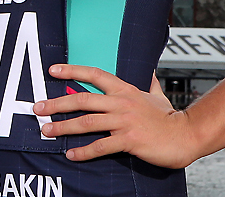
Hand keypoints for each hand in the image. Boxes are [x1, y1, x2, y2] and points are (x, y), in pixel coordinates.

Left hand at [34, 64, 200, 168]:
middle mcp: (122, 103)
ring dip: (64, 127)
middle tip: (38, 108)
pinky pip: (101, 146)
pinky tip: (71, 154)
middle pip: (82, 99)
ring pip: (87, 122)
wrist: (187, 136)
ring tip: (47, 130)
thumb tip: (148, 71)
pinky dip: (84, 151)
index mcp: (125, 90)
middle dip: (57, 103)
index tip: (52, 70)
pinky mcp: (129, 140)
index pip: (94, 74)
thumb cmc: (170, 118)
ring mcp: (125, 121)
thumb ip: (148, 83)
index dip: (72, 71)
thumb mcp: (157, 95)